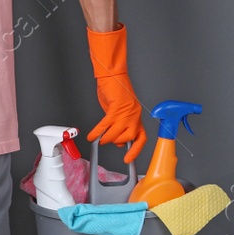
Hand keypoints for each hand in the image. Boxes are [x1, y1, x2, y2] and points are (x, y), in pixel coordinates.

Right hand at [85, 24, 146, 162]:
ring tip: (99, 139)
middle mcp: (134, 115)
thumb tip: (117, 138)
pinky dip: (97, 132)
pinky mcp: (115, 109)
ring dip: (106, 138)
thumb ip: (120, 124)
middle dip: (117, 142)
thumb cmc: (116, 89)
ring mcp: (126, 112)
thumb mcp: (120, 110)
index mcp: (137, 115)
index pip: (141, 137)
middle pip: (129, 137)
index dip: (136, 150)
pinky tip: (92, 135)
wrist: (112, 75)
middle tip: (108, 141)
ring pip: (117, 133)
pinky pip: (105, 125)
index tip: (129, 159)